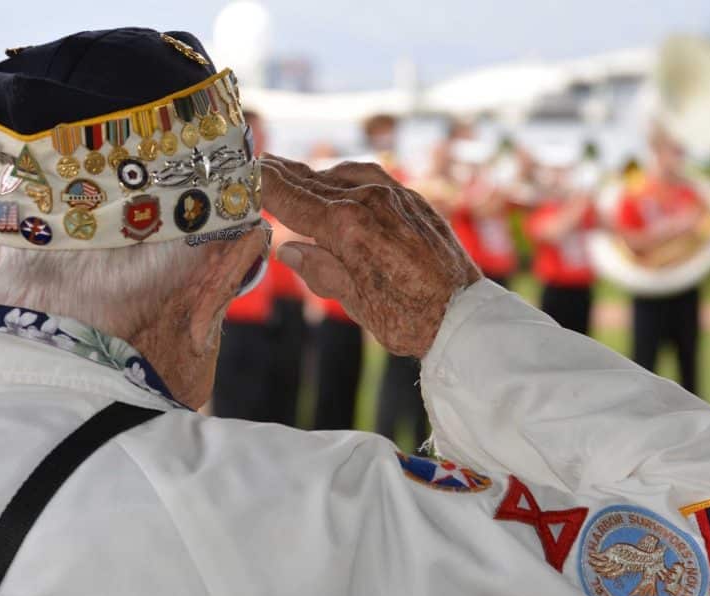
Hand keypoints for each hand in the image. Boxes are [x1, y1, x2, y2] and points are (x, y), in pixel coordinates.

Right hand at [261, 154, 481, 358]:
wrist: (465, 315)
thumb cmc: (410, 318)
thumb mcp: (354, 304)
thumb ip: (319, 270)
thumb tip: (288, 248)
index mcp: (346, 227)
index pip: (291, 199)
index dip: (264, 186)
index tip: (244, 175)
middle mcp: (368, 201)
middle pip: (312, 181)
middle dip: (282, 174)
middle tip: (259, 164)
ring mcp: (394, 195)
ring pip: (341, 175)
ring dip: (314, 174)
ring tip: (291, 172)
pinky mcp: (413, 199)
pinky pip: (370, 177)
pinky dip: (346, 177)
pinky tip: (338, 182)